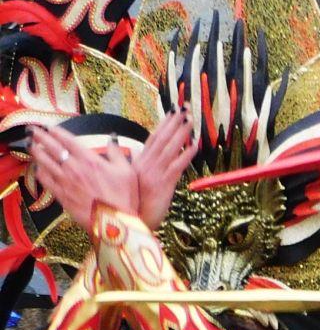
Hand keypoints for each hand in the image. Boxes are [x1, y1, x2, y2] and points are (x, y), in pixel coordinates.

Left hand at [29, 126, 136, 226]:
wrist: (113, 222)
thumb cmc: (124, 197)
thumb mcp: (127, 172)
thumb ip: (116, 153)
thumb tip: (111, 140)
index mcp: (89, 159)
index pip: (67, 139)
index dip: (55, 131)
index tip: (48, 126)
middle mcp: (73, 167)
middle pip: (50, 147)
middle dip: (39, 136)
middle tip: (32, 130)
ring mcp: (64, 181)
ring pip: (43, 161)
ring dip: (35, 151)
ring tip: (31, 146)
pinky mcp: (60, 194)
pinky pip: (44, 179)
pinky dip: (38, 171)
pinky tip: (37, 168)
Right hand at [132, 110, 195, 229]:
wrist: (130, 223)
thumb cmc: (132, 203)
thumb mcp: (128, 177)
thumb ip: (125, 160)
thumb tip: (115, 142)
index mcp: (140, 162)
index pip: (154, 137)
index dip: (165, 123)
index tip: (174, 110)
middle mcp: (147, 164)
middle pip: (163, 138)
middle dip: (175, 122)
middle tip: (186, 106)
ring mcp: (155, 173)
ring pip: (170, 149)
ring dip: (181, 133)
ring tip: (191, 119)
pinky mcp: (164, 185)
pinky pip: (177, 166)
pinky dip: (185, 155)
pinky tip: (195, 144)